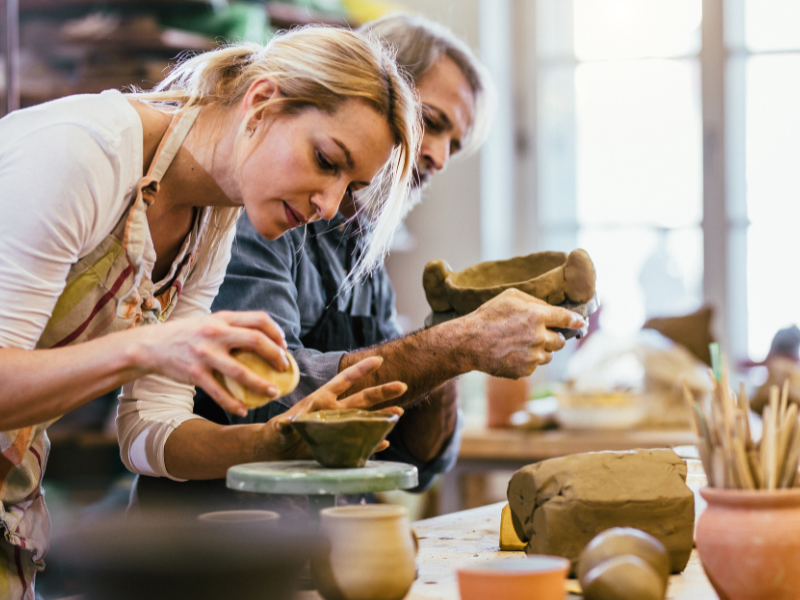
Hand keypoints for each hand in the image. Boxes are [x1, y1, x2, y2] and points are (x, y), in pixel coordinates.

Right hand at [131, 310, 288, 416]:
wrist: (150, 346)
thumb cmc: (186, 335)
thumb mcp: (209, 323)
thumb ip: (231, 328)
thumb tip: (263, 340)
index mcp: (222, 318)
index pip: (259, 319)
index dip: (277, 332)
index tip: (283, 345)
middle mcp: (214, 333)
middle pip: (256, 340)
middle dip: (276, 355)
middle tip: (284, 368)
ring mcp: (204, 353)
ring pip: (241, 371)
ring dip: (261, 384)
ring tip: (274, 393)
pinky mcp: (194, 373)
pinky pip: (219, 392)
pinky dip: (233, 404)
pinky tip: (243, 410)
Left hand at [255, 357, 406, 461]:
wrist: (275, 451)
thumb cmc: (275, 433)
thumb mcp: (277, 428)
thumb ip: (284, 426)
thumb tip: (284, 424)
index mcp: (322, 400)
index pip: (343, 381)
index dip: (360, 370)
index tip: (379, 360)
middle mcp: (335, 412)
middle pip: (363, 399)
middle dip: (383, 391)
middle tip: (402, 385)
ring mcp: (339, 429)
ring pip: (366, 420)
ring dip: (382, 416)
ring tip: (400, 413)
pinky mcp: (339, 447)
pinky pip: (361, 444)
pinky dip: (372, 444)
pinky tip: (384, 442)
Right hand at [463, 289, 584, 377]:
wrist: (469, 343)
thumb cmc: (488, 316)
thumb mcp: (510, 297)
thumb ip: (534, 301)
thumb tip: (551, 309)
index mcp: (537, 316)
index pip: (566, 319)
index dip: (576, 321)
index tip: (581, 323)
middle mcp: (539, 337)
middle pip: (560, 341)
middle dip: (553, 337)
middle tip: (539, 334)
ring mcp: (533, 356)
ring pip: (548, 355)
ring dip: (540, 350)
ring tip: (519, 344)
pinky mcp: (525, 370)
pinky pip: (534, 366)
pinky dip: (527, 361)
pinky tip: (511, 353)